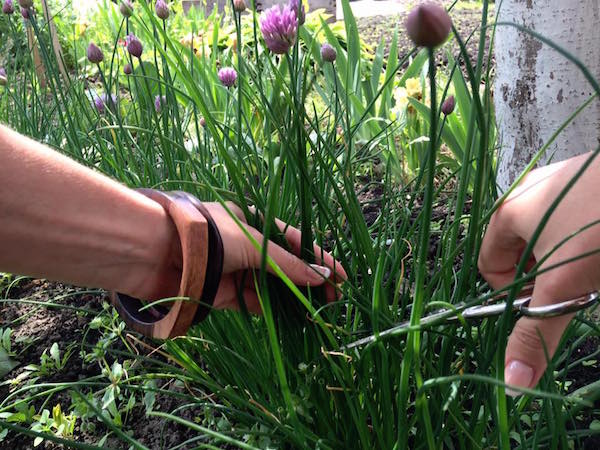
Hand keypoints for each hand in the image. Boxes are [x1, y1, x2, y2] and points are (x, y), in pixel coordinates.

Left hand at [202, 202, 346, 313]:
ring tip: (316, 311)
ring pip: (271, 286)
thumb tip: (322, 276)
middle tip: (333, 299)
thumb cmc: (209, 237)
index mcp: (254, 223)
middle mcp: (246, 246)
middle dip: (309, 281)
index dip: (319, 258)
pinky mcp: (223, 293)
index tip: (341, 276)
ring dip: (292, 297)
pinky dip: (270, 309)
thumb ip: (287, 264)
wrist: (157, 253)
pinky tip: (289, 317)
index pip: (295, 241)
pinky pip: (252, 302)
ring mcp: (235, 270)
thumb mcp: (254, 244)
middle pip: (286, 265)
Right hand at [478, 152, 599, 393]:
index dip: (513, 292)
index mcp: (507, 212)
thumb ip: (537, 333)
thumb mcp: (566, 286)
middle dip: (542, 275)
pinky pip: (571, 218)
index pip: (488, 265)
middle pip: (518, 250)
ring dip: (564, 258)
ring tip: (592, 263)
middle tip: (573, 284)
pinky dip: (583, 238)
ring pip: (547, 235)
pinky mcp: (587, 178)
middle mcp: (525, 192)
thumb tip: (512, 384)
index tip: (545, 300)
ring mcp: (557, 180)